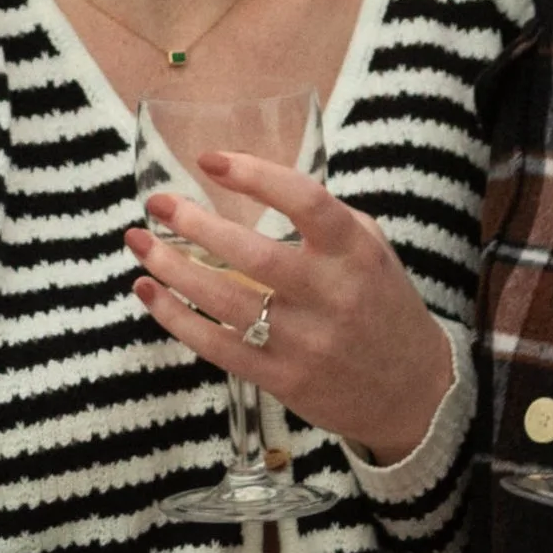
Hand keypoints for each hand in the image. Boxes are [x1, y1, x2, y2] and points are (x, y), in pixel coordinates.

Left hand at [129, 153, 456, 465]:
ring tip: (139, 243)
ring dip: (173, 269)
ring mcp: (304, 342)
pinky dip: (175, 319)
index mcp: (354, 252)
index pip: (304, 201)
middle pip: (251, 254)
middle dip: (195, 224)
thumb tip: (257, 183)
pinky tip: (149, 293)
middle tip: (158, 202)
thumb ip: (326, 219)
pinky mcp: (282, 380)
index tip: (209, 160)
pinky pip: (217, 346)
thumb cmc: (383, 305)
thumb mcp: (374, 249)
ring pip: (224, 301)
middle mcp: (330, 295)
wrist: (413, 392)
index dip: (253, 175)